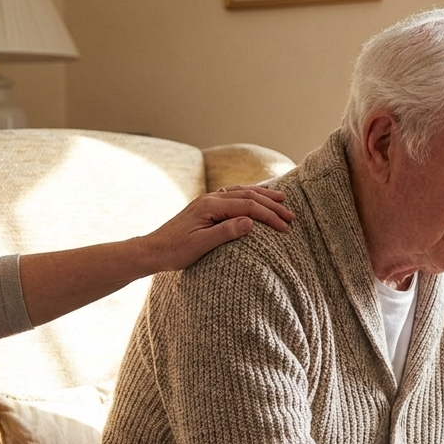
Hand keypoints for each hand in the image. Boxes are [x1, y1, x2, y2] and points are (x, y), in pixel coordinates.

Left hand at [140, 185, 294, 271]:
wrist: (153, 250)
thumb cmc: (175, 251)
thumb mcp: (201, 245)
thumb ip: (226, 232)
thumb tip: (251, 222)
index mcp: (210, 206)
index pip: (247, 206)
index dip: (269, 215)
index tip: (285, 227)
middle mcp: (210, 199)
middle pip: (248, 195)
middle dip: (271, 204)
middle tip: (291, 215)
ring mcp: (207, 201)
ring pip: (241, 192)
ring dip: (262, 196)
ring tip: (281, 198)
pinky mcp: (206, 207)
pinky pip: (233, 196)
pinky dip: (249, 195)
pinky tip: (255, 198)